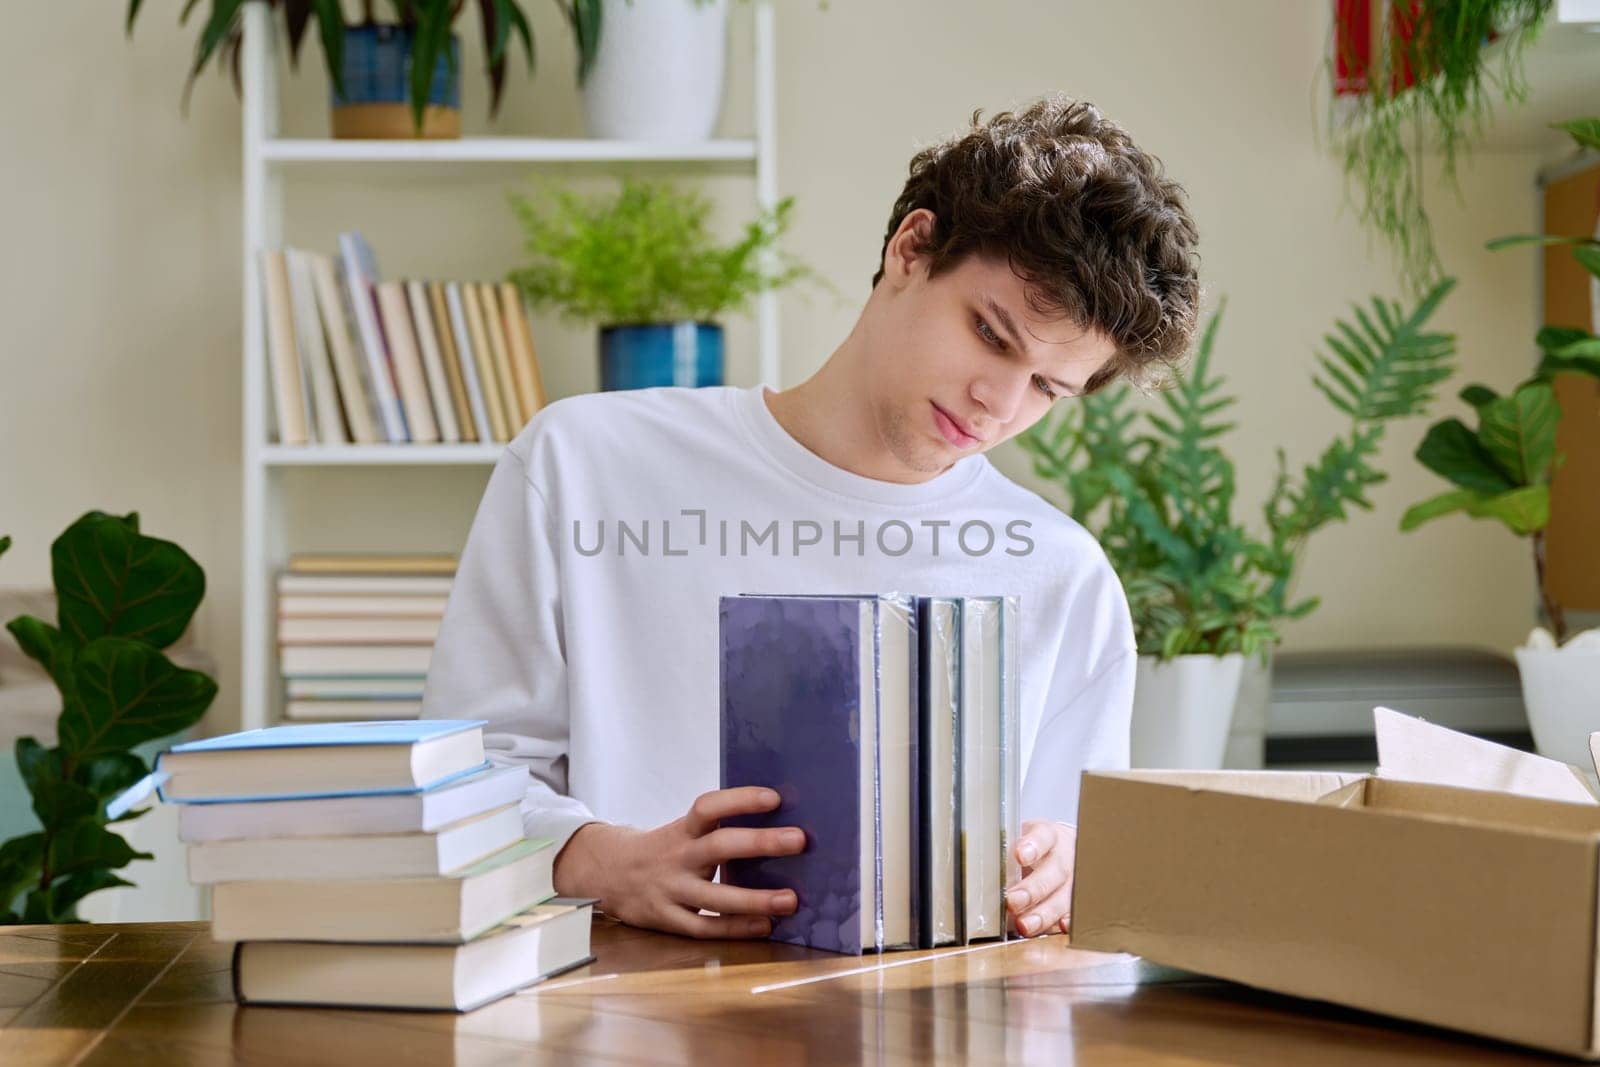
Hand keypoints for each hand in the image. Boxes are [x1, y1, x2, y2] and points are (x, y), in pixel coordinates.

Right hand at [551, 786, 804, 939]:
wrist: (608, 875)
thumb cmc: (664, 849)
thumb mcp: (682, 830)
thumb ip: (717, 828)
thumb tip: (777, 822)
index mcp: (682, 829)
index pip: (708, 807)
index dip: (740, 800)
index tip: (775, 798)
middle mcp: (677, 856)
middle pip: (719, 846)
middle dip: (760, 843)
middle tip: (799, 839)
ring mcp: (671, 890)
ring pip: (715, 896)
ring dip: (755, 898)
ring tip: (791, 899)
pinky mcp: (668, 920)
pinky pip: (705, 927)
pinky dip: (736, 928)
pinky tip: (766, 925)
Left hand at [1004, 820, 1075, 936]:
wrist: (1064, 853)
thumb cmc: (1034, 849)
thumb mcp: (1020, 841)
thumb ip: (1005, 852)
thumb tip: (980, 871)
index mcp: (1049, 836)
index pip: (1043, 837)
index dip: (1033, 846)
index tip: (1020, 855)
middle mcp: (1065, 857)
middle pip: (1054, 872)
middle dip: (1033, 890)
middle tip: (1013, 901)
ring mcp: (1074, 881)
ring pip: (1064, 898)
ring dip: (1044, 913)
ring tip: (1024, 924)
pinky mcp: (1077, 903)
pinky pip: (1074, 914)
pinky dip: (1067, 923)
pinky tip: (1058, 927)